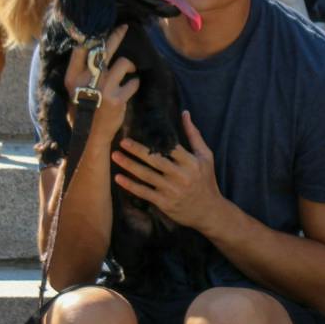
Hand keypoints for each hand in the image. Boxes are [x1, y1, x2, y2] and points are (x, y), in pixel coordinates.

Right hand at [64, 24, 139, 141]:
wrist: (90, 136)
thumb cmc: (83, 111)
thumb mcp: (74, 91)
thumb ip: (82, 73)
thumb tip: (92, 51)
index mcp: (73, 77)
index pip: (81, 49)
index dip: (93, 37)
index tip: (101, 29)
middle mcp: (86, 79)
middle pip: (104, 50)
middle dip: (116, 36)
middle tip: (124, 28)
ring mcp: (102, 87)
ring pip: (124, 63)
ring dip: (130, 66)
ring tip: (129, 72)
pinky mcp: (117, 98)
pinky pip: (133, 82)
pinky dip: (134, 84)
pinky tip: (130, 89)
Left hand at [113, 111, 226, 230]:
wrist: (209, 211)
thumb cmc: (206, 180)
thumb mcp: (205, 156)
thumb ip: (194, 135)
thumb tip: (185, 113)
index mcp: (191, 163)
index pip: (171, 148)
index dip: (155, 140)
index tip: (140, 132)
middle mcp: (181, 176)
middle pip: (156, 161)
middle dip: (137, 151)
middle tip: (122, 142)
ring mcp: (172, 190)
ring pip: (146, 176)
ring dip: (129, 165)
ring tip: (115, 156)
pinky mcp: (164, 203)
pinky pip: (144, 192)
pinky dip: (130, 185)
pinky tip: (118, 178)